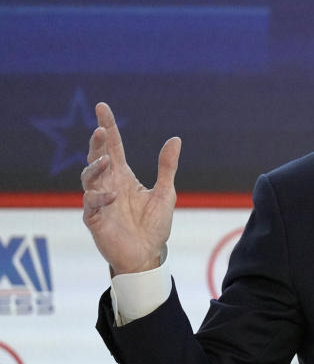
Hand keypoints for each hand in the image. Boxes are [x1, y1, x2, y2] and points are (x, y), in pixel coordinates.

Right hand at [81, 102, 181, 273]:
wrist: (147, 255)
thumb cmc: (153, 225)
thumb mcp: (165, 193)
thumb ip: (167, 167)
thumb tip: (175, 139)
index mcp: (123, 176)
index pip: (113, 147)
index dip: (108, 127)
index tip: (102, 107)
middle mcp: (108, 185)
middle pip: (97, 157)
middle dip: (96, 143)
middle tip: (100, 130)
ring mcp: (99, 201)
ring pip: (88, 178)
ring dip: (95, 167)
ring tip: (106, 160)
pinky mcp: (95, 219)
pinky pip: (91, 204)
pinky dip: (99, 197)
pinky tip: (111, 195)